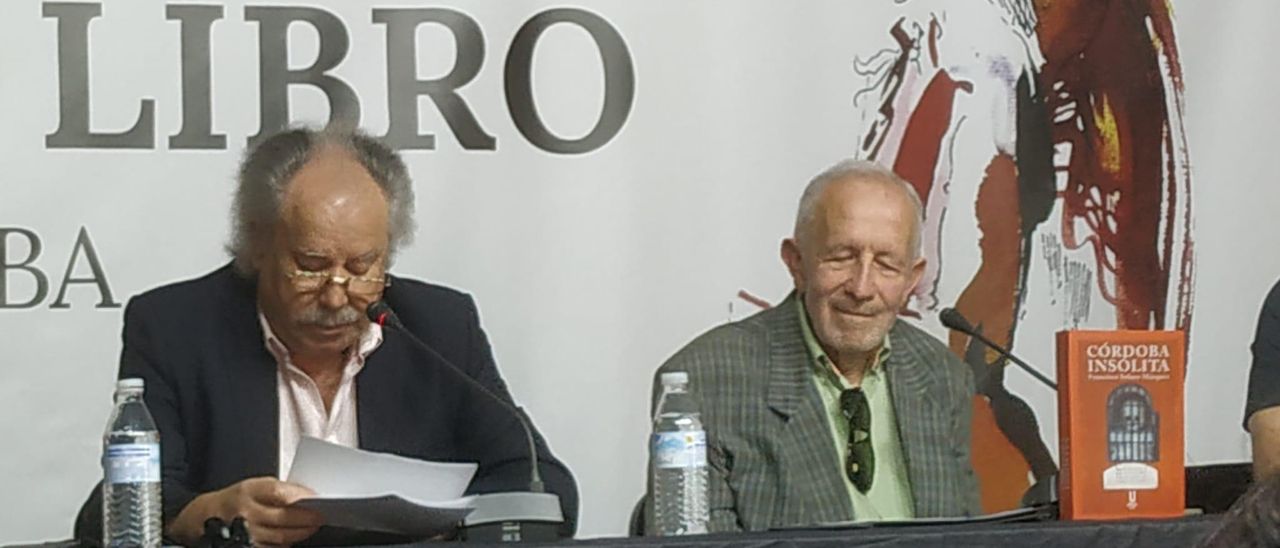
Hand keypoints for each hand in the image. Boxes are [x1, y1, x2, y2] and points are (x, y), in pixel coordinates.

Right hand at [168, 477, 323, 546]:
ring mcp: (246, 532)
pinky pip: (272, 547)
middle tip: (321, 516)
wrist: (205, 516)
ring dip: (301, 533)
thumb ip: (277, 490)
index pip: (279, 493)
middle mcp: (245, 512)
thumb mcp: (252, 486)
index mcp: (249, 491)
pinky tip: (294, 537)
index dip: (300, 496)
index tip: (317, 498)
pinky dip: (286, 542)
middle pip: (283, 518)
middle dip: (307, 518)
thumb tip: (306, 495)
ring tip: (312, 527)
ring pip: (280, 536)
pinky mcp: (246, 546)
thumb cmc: (235, 499)